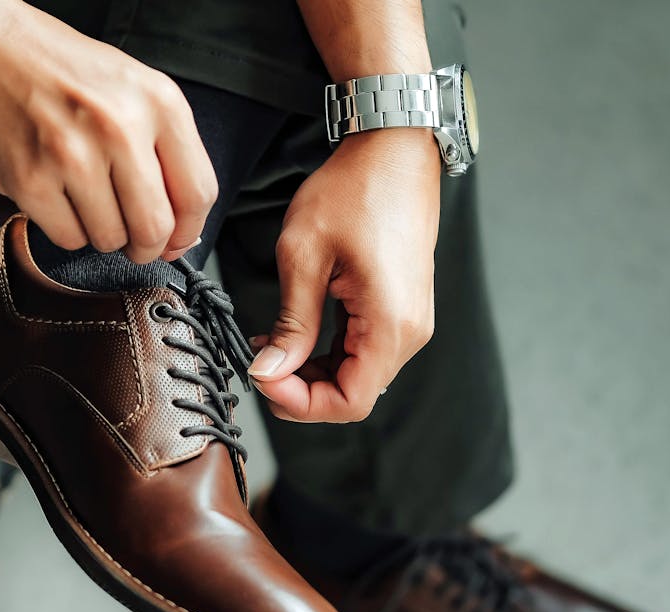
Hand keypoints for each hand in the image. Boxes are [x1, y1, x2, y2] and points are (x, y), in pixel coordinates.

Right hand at [0, 2, 216, 262]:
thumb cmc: (60, 70)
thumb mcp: (133, 89)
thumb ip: (166, 150)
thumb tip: (179, 228)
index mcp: (158, 102)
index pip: (198, 193)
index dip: (187, 230)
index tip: (174, 240)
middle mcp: (119, 127)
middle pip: (155, 228)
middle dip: (147, 246)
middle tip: (133, 240)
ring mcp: (72, 155)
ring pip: (110, 239)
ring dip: (102, 233)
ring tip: (84, 197)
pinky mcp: (29, 179)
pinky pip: (68, 238)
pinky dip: (66, 228)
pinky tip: (57, 195)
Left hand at [247, 130, 440, 421]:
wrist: (394, 149)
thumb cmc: (354, 188)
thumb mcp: (304, 254)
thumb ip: (290, 323)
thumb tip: (268, 371)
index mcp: (390, 323)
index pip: (350, 402)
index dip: (301, 403)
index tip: (263, 376)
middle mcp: (410, 331)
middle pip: (354, 395)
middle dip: (302, 391)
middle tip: (259, 365)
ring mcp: (410, 321)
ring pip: (358, 377)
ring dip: (313, 374)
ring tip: (270, 348)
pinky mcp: (401, 310)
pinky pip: (364, 353)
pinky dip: (328, 355)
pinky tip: (295, 336)